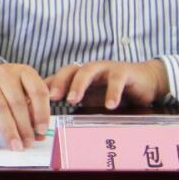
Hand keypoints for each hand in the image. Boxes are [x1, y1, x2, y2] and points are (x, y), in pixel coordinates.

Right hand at [0, 59, 50, 150]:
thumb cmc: (7, 87)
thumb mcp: (24, 89)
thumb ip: (34, 108)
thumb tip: (39, 134)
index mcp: (24, 72)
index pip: (38, 91)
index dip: (42, 113)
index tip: (41, 130)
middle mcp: (5, 74)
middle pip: (17, 102)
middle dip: (25, 127)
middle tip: (28, 144)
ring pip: (0, 109)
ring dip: (9, 131)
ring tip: (16, 146)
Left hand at [46, 59, 168, 108]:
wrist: (145, 81)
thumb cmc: (112, 90)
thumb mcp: (90, 96)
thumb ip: (72, 100)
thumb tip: (45, 110)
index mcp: (79, 74)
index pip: (58, 77)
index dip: (45, 87)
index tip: (33, 100)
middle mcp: (89, 69)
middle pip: (69, 70)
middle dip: (58, 83)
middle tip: (51, 97)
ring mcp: (106, 68)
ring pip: (88, 71)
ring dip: (79, 85)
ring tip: (72, 100)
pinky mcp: (124, 72)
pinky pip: (116, 80)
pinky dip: (112, 93)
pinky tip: (109, 105)